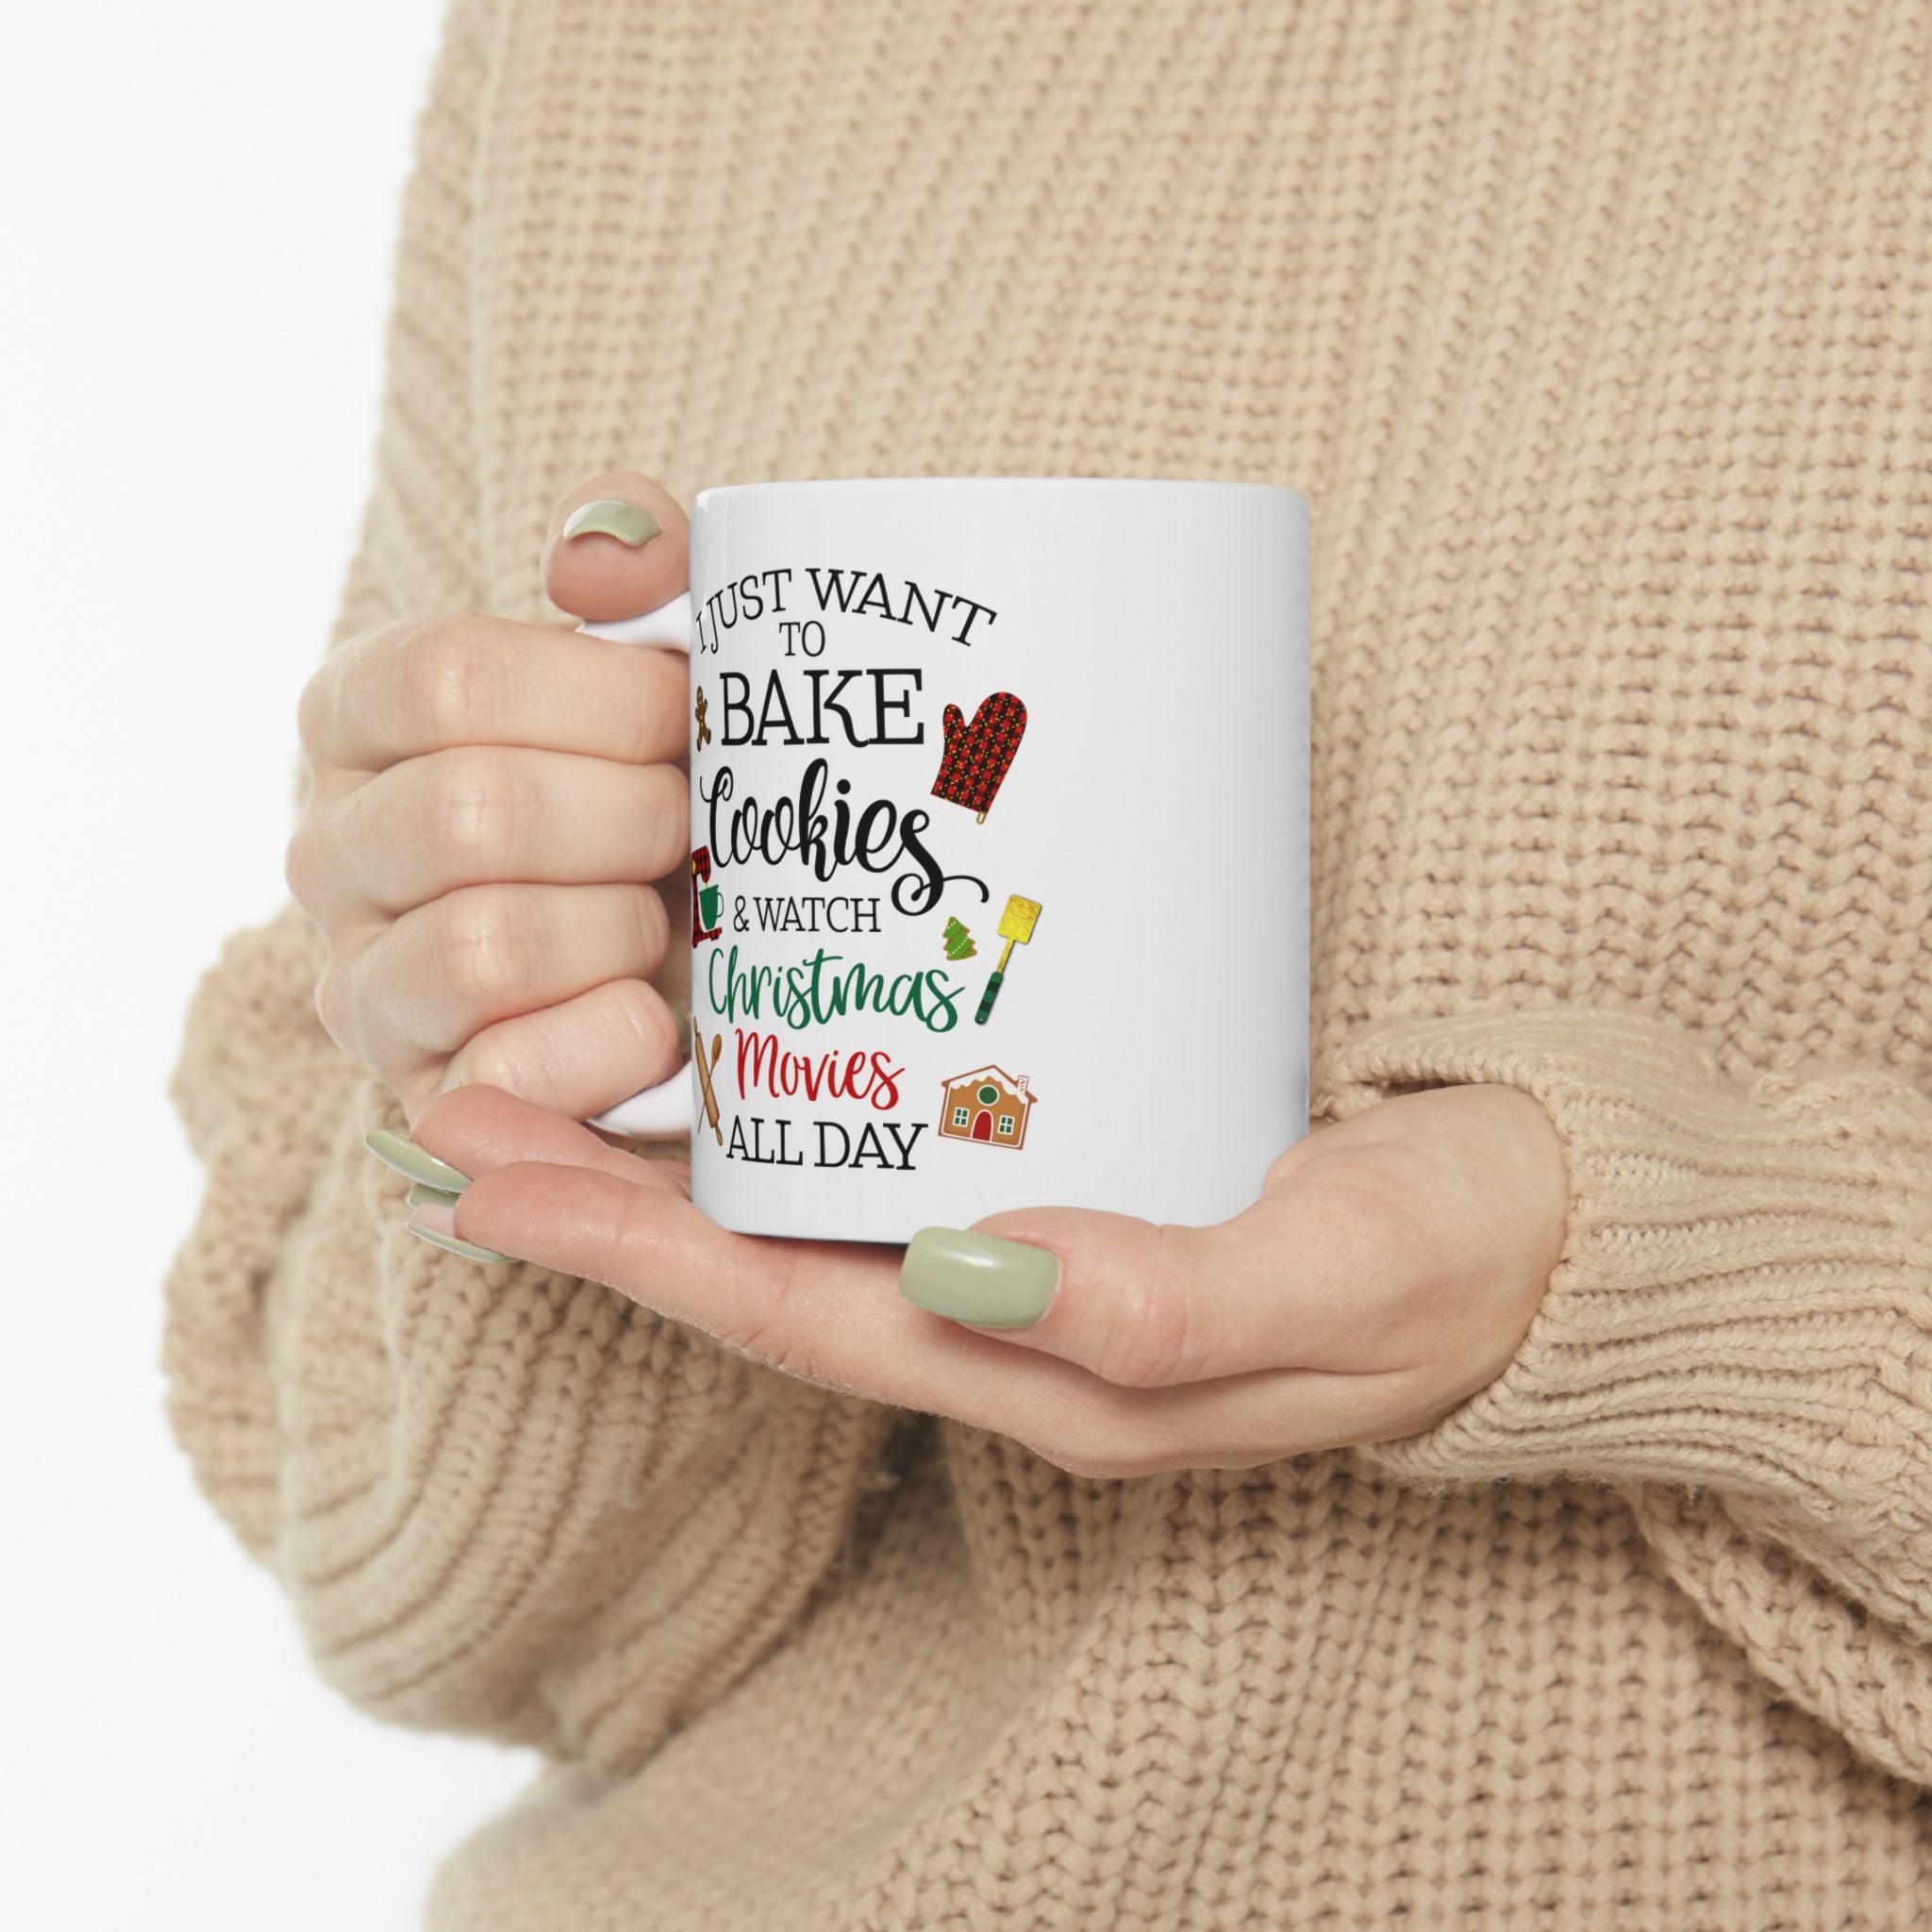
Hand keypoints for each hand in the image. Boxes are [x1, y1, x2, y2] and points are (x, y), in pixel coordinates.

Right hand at [288, 473, 692, 1123]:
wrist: (700, 952)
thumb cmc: (667, 783)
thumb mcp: (663, 655)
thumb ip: (637, 563)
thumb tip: (595, 560)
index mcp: (362, 716)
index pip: (445, 677)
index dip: (600, 697)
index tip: (685, 713)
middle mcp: (330, 849)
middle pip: (472, 814)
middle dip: (632, 819)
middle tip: (694, 826)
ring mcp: (365, 986)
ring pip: (484, 946)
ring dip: (622, 929)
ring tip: (668, 919)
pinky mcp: (426, 1100)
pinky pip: (508, 1075)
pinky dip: (612, 1041)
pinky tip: (657, 1015)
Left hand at [397, 1080, 1568, 1475]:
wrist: (1559, 1232)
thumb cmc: (1458, 1258)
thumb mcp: (1338, 1278)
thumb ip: (1164, 1300)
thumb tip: (969, 1273)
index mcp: (1054, 1375)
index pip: (796, 1316)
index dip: (632, 1251)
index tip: (485, 1174)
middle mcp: (1020, 1325)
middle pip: (770, 1267)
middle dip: (607, 1198)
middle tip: (461, 1099)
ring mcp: (1043, 1258)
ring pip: (822, 1212)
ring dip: (682, 1149)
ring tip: (559, 1056)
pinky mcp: (1085, 1177)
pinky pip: (906, 1158)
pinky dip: (804, 1109)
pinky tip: (761, 1034)